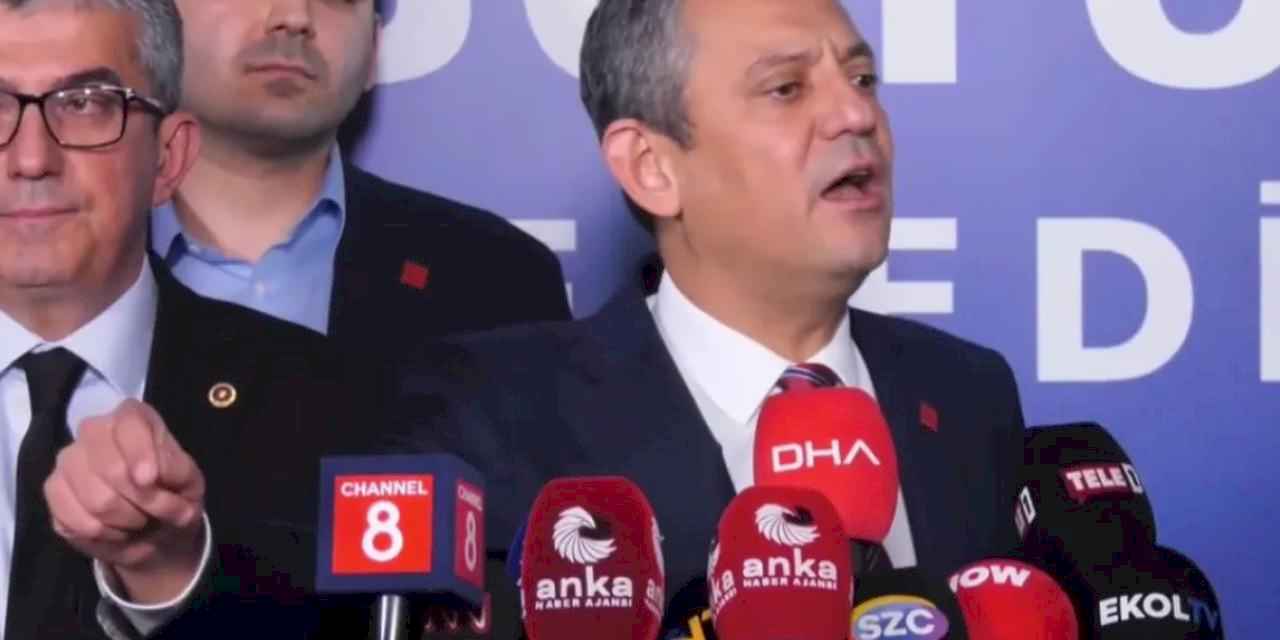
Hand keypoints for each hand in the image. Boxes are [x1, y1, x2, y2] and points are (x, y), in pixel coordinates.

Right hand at [44, 399, 206, 603]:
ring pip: (95, 499)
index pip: (129, 424)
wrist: (157, 532)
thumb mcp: (190, 481)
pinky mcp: (53, 490)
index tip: (149, 480)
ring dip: (126, 520)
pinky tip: (115, 531)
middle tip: (158, 513)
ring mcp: (69, 460)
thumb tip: (146, 478)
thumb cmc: (175, 496)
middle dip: (143, 501)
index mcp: (134, 418)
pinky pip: (72, 518)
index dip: (139, 453)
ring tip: (139, 522)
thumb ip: (175, 472)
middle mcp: (95, 431)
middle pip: (111, 468)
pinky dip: (102, 534)